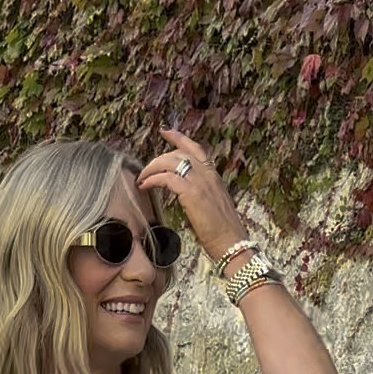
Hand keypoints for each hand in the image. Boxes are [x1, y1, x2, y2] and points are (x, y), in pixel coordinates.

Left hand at [136, 127, 248, 265]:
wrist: (231, 241)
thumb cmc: (223, 230)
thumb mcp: (214, 205)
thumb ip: (202, 193)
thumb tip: (187, 194)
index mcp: (213, 176)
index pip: (196, 149)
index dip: (179, 138)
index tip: (166, 132)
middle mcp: (207, 174)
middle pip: (178, 153)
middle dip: (158, 159)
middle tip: (145, 169)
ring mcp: (200, 182)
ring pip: (170, 162)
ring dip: (152, 168)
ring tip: (142, 178)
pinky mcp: (191, 193)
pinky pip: (166, 178)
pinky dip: (153, 179)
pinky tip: (145, 186)